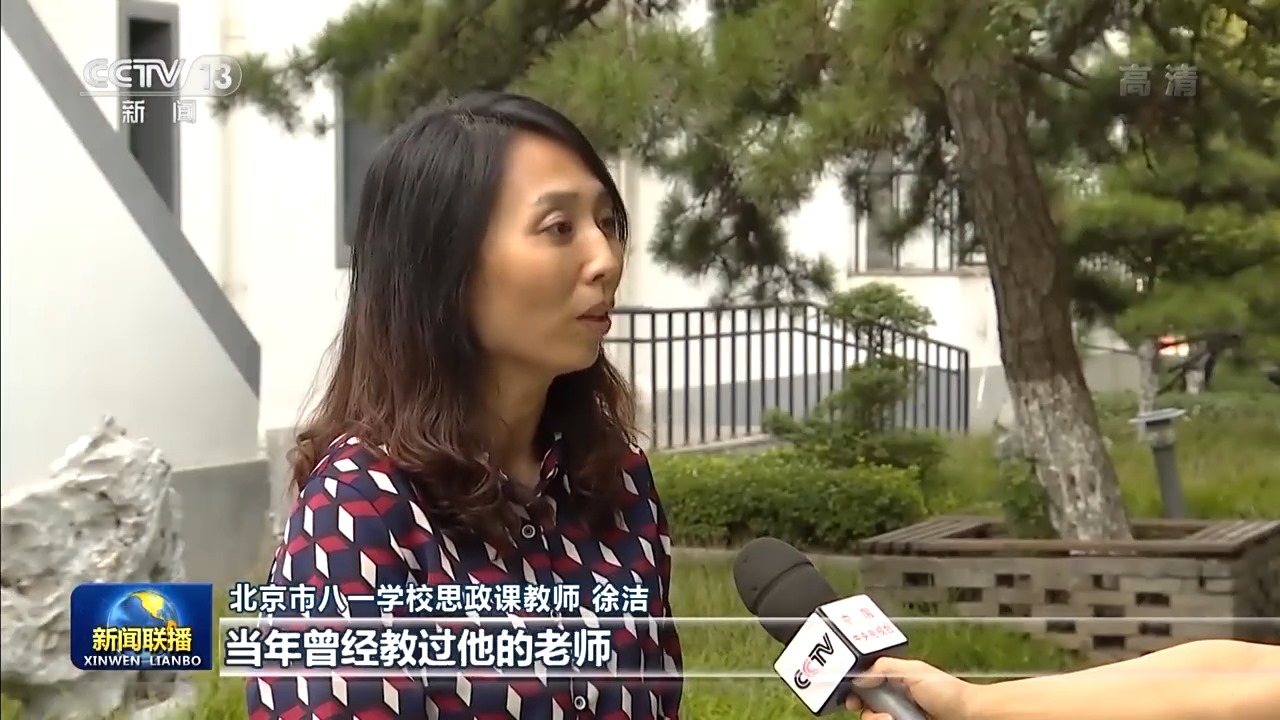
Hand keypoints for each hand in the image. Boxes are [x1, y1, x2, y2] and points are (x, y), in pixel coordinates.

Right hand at [845, 656, 975, 719]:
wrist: (971, 716)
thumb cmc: (948, 692)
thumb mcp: (914, 671)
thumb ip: (885, 668)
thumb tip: (859, 677)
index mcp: (894, 681)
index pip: (864, 686)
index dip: (854, 692)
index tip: (851, 699)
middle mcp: (896, 701)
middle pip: (866, 708)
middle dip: (868, 711)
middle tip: (881, 713)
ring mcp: (902, 716)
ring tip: (892, 719)